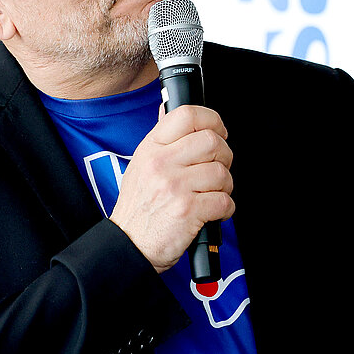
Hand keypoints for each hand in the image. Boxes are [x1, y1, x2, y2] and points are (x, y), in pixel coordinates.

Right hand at [109, 104, 233, 271]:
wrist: (129, 245)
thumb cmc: (139, 208)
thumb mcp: (140, 165)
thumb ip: (161, 140)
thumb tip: (169, 108)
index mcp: (151, 149)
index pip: (186, 115)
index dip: (212, 120)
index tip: (219, 131)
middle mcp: (161, 164)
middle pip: (212, 141)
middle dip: (224, 156)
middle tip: (217, 169)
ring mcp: (174, 186)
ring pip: (222, 172)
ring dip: (225, 187)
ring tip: (211, 195)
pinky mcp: (188, 210)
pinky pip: (224, 200)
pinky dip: (225, 209)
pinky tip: (212, 212)